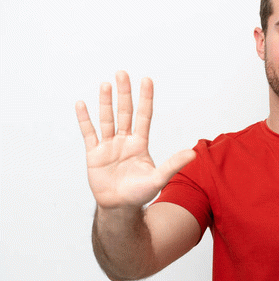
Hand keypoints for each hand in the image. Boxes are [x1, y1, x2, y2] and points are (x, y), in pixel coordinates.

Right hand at [76, 71, 195, 210]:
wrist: (120, 207)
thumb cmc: (140, 193)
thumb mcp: (159, 178)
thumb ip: (173, 164)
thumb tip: (193, 153)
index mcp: (140, 143)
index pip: (144, 116)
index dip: (145, 98)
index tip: (147, 80)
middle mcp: (124, 141)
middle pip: (125, 112)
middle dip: (124, 93)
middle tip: (122, 73)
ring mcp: (108, 146)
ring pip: (107, 119)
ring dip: (106, 102)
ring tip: (106, 83)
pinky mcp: (94, 154)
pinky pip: (89, 133)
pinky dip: (85, 119)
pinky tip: (82, 104)